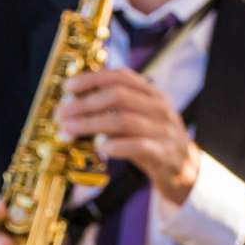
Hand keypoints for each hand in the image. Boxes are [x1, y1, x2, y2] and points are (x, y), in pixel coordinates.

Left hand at [57, 68, 201, 202]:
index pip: (121, 76)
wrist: (183, 168)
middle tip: (61, 113)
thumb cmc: (151, 139)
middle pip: (118, 96)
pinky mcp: (163, 153)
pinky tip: (99, 148)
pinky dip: (114, 145)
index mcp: (152, 93)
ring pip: (123, 120)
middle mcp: (159, 107)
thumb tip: (72, 102)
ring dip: (90, 124)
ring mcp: (163, 130)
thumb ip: (113, 107)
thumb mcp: (138, 116)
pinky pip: (137, 146)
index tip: (68, 87)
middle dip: (85, 103)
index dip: (92, 78)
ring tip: (68, 131)